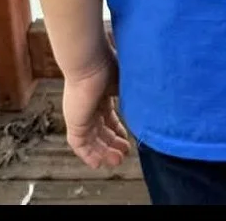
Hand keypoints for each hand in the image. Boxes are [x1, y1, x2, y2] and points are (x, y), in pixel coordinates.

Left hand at [62, 53, 129, 168]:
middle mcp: (90, 105)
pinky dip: (88, 155)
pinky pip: (79, 144)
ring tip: (118, 160)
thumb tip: (150, 102)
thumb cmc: (110, 62)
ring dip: (104, 151)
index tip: (129, 138)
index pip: (109, 117)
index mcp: (103, 93)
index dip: (118, 130)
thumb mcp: (127, 81)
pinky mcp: (75, 122)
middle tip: (125, 153)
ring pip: (92, 139)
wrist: (90, 60)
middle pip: (101, 130)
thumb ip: (134, 94)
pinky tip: (98, 163)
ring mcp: (82, 114)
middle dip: (113, 143)